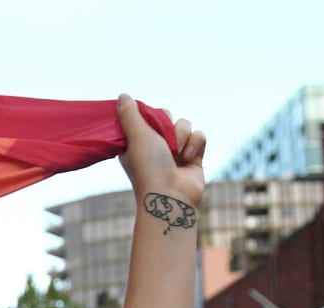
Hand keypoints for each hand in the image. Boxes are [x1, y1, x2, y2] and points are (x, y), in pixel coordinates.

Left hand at [116, 94, 205, 210]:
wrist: (171, 196)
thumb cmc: (149, 167)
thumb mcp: (136, 136)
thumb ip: (129, 115)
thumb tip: (123, 96)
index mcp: (137, 142)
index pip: (147, 116)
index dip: (150, 117)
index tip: (147, 126)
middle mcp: (155, 146)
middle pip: (167, 116)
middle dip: (168, 126)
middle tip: (163, 141)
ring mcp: (175, 151)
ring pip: (185, 124)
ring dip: (182, 136)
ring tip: (176, 154)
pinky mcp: (193, 157)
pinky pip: (199, 136)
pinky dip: (195, 145)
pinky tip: (188, 159)